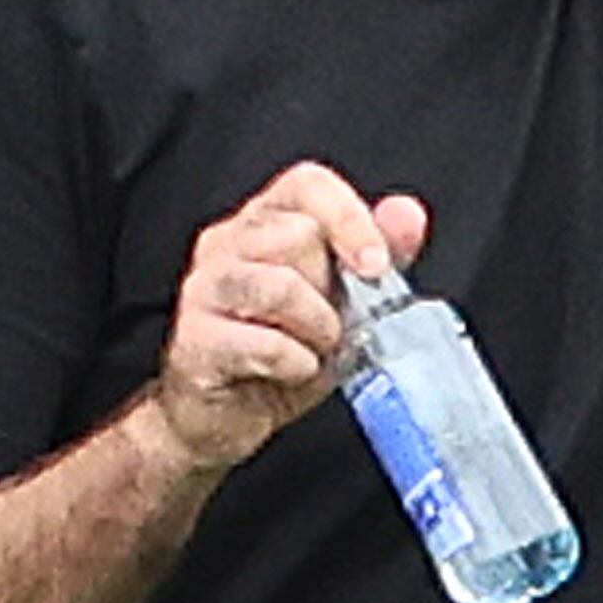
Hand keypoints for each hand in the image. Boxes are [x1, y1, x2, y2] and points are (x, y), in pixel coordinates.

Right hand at [147, 166, 431, 480]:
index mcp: (264, 223)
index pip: (307, 185)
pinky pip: (264, 343)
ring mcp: (204, 288)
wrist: (224, 417)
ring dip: (316, 326)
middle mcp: (227, 243)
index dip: (348, 216)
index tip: (376, 265)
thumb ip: (374, 257)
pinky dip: (295, 363)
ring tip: (316, 348)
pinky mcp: (195, 338)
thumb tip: (407, 215)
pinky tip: (292, 371)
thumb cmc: (279, 356)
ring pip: (279, 286)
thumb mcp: (341, 304)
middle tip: (330, 325)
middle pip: (298, 237)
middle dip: (331, 291)